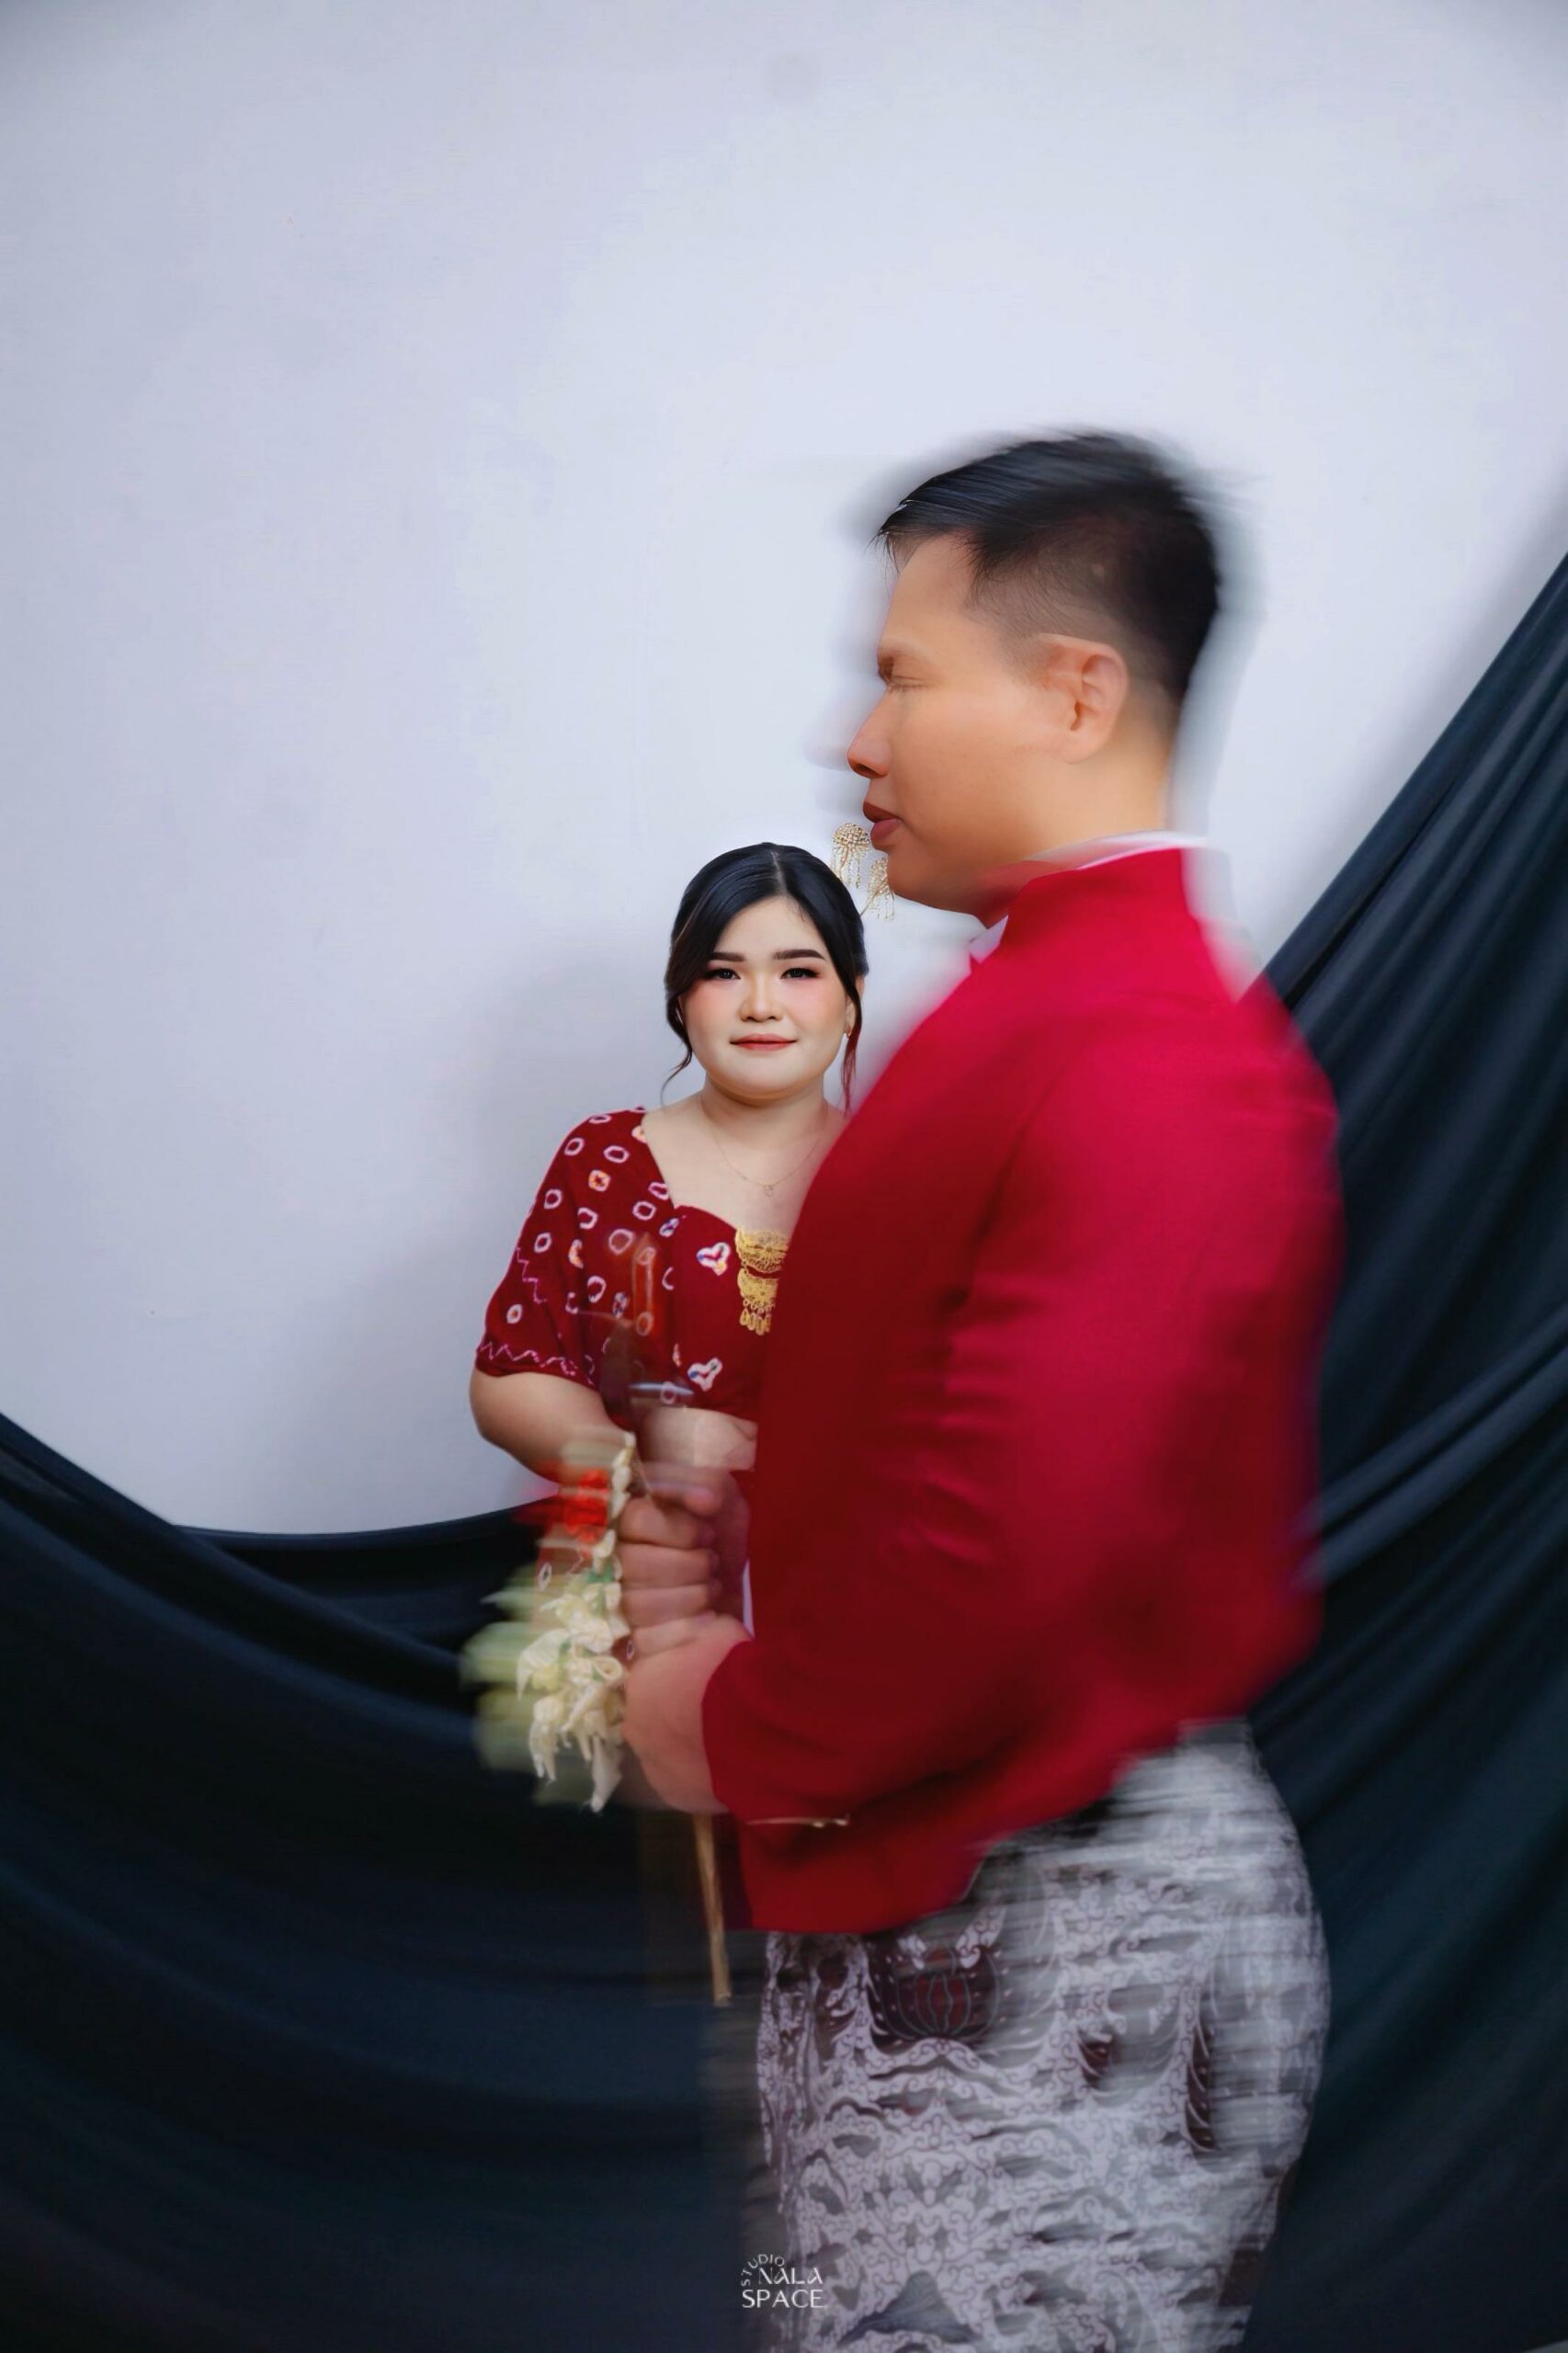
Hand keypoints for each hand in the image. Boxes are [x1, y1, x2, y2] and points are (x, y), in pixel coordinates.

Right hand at [618, 1470, 726, 1657]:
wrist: (735, 1586)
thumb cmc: (720, 1534)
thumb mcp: (719, 1495)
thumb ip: (704, 1484)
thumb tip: (705, 1500)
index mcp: (626, 1514)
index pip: (634, 1518)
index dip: (675, 1529)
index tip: (708, 1535)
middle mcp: (611, 1557)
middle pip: (631, 1563)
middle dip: (686, 1565)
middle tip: (712, 1562)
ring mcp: (615, 1600)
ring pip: (635, 1603)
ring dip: (690, 1595)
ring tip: (713, 1587)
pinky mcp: (631, 1637)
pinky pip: (646, 1638)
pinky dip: (686, 1627)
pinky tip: (707, 1617)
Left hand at [623, 1616, 750, 1811]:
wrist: (757, 1728)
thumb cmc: (733, 1672)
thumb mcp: (715, 1628)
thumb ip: (697, 1631)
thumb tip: (700, 1627)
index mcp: (640, 1680)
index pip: (651, 1675)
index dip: (678, 1676)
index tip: (703, 1677)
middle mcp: (635, 1725)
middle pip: (654, 1715)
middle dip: (678, 1712)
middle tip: (714, 1710)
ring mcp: (652, 1765)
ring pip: (666, 1750)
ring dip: (687, 1745)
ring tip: (723, 1741)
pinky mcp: (673, 1797)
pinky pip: (683, 1781)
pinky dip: (699, 1774)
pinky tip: (724, 1767)